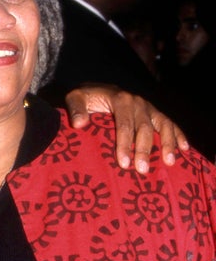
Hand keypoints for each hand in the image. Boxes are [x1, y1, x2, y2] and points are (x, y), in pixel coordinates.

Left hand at [64, 84, 188, 173]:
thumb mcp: (75, 98)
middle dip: (144, 150)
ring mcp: (148, 107)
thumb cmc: (84, 98)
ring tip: (168, 162)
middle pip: (144, 128)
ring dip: (166, 144)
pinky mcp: (153, 112)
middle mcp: (137, 102)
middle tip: (141, 170)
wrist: (95, 89)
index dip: (125, 144)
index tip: (123, 163)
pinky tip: (184, 149)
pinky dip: (178, 135)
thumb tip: (79, 124)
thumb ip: (76, 109)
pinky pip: (169, 123)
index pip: (124, 124)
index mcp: (120, 98)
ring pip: (162, 125)